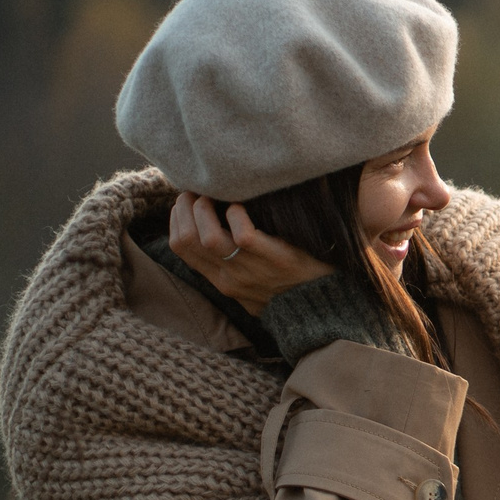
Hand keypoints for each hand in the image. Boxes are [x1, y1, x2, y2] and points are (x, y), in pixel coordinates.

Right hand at [167, 192, 333, 314]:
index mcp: (221, 280)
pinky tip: (241, 207)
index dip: (176, 218)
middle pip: (187, 239)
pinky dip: (237, 215)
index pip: (179, 246)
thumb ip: (229, 263)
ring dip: (205, 209)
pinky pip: (243, 235)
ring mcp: (251, 270)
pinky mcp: (276, 260)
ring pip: (208, 237)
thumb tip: (210, 230)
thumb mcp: (250, 283)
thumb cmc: (287, 287)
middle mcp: (230, 277)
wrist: (323, 308)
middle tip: (197, 192)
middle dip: (185, 208)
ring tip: (216, 196)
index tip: (186, 202)